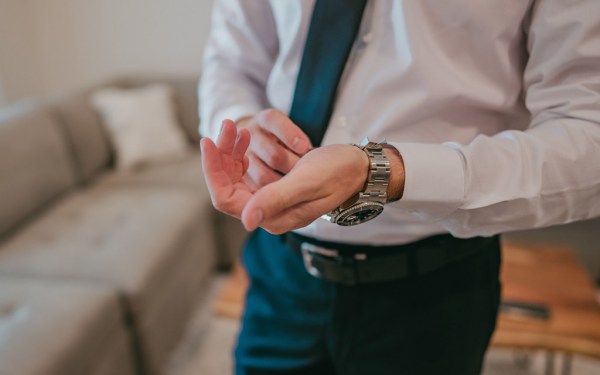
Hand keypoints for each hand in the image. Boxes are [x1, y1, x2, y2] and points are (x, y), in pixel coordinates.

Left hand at [201, 120, 404, 232]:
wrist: (358, 168)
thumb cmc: (337, 173)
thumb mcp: (307, 182)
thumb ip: (275, 199)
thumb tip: (246, 220)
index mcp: (272, 217)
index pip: (225, 198)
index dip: (212, 170)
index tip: (208, 141)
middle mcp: (266, 212)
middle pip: (226, 185)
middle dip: (222, 155)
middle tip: (230, 125)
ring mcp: (269, 200)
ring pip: (234, 177)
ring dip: (230, 152)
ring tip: (238, 127)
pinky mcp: (273, 188)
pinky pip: (246, 173)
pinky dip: (242, 153)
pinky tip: (246, 137)